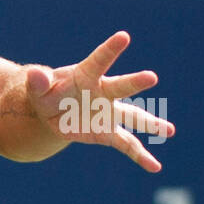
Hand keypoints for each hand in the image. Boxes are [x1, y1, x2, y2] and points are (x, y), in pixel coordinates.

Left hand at [25, 31, 173, 171]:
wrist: (52, 112)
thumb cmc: (47, 93)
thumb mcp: (38, 88)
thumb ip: (38, 81)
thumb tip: (34, 74)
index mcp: (87, 76)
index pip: (99, 60)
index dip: (110, 49)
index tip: (124, 36)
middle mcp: (104, 92)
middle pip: (121, 87)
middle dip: (134, 82)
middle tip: (151, 77)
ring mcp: (110, 112)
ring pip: (133, 116)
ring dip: (150, 124)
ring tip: (169, 130)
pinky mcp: (108, 132)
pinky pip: (127, 145)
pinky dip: (140, 156)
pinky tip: (155, 167)